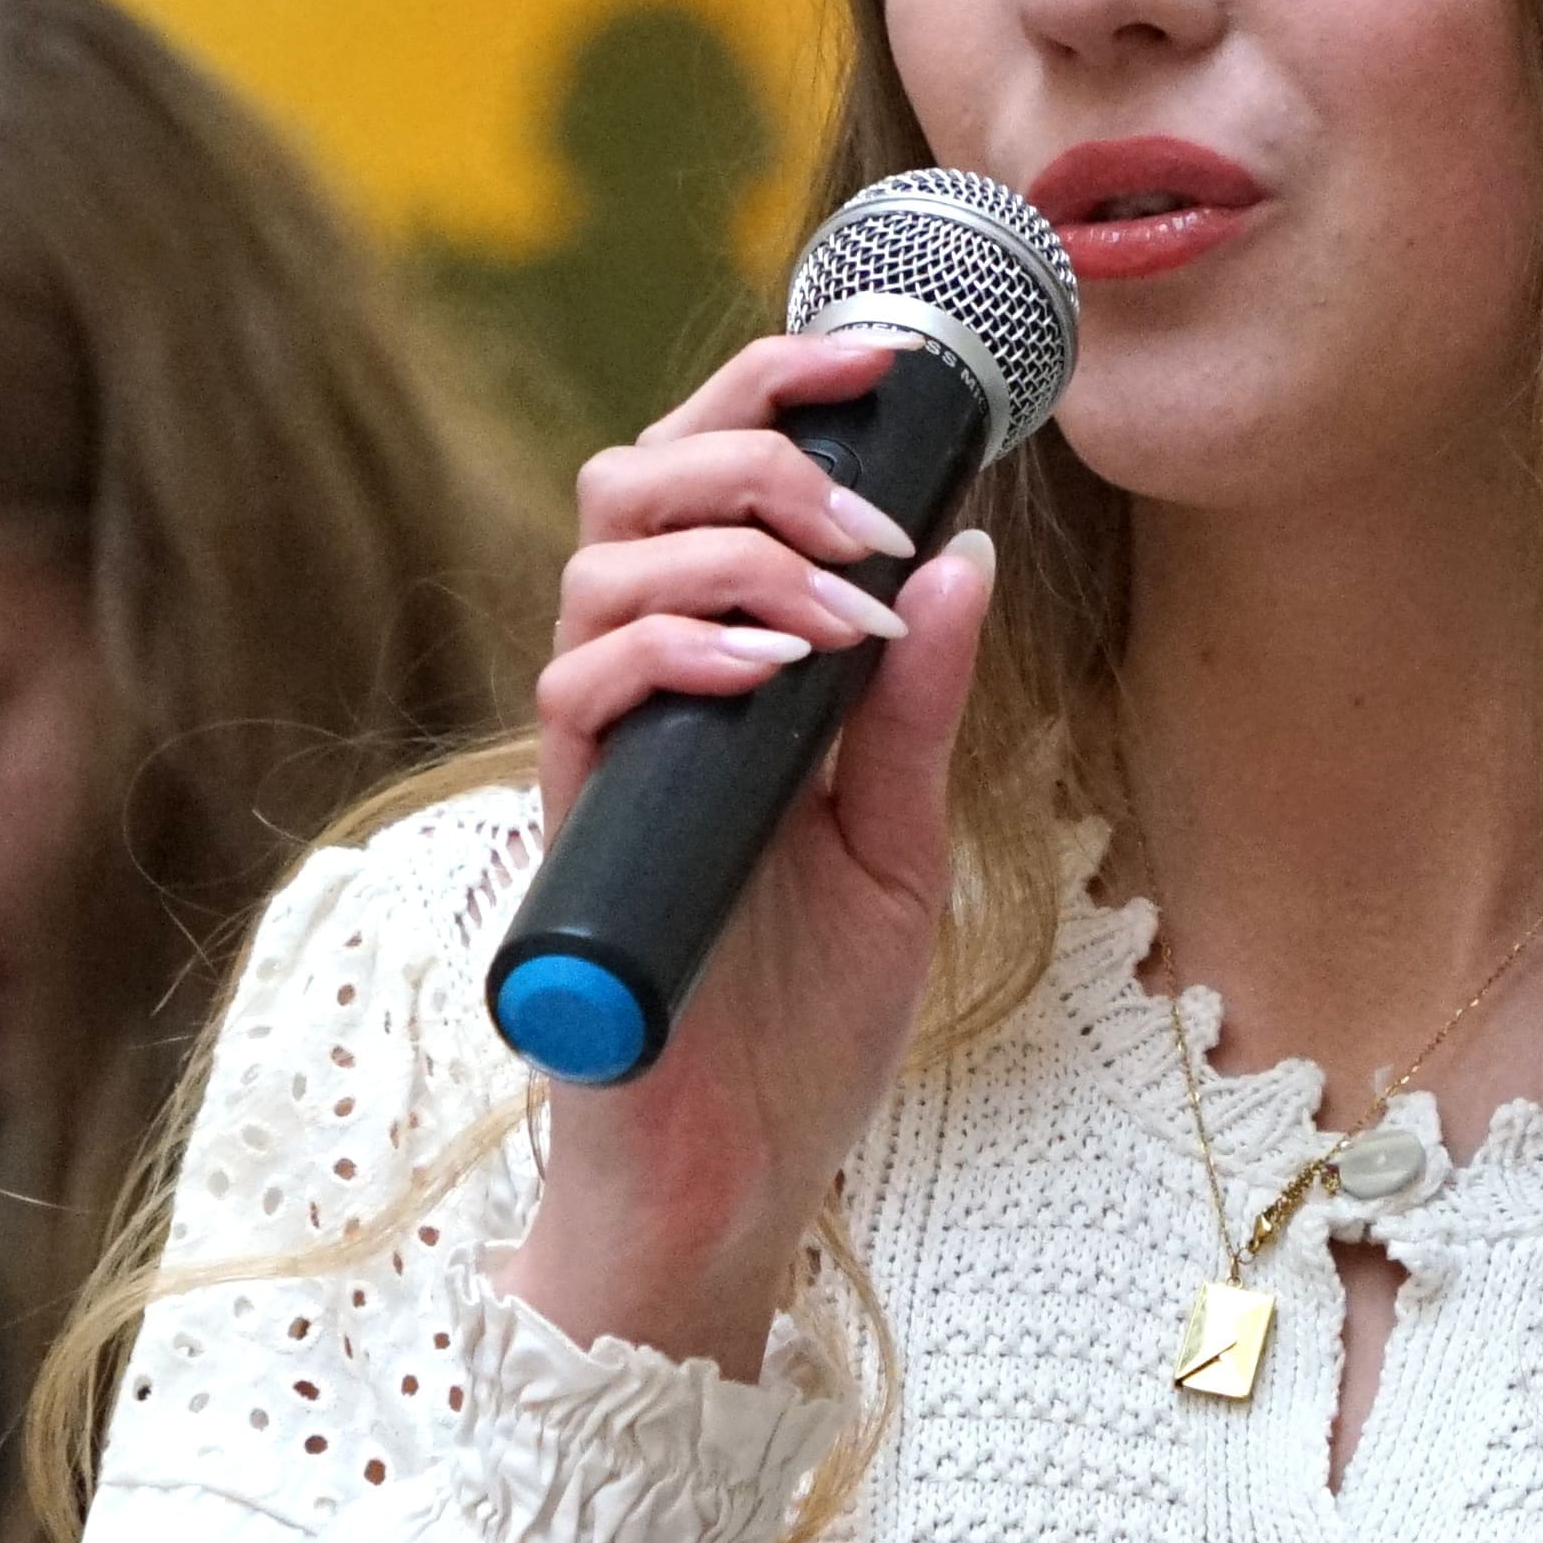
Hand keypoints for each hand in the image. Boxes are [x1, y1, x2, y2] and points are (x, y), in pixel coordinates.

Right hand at [499, 333, 995, 1377]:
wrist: (735, 1177)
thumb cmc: (802, 1026)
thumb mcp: (896, 847)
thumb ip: (917, 712)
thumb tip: (968, 559)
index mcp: (722, 670)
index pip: (714, 479)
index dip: (779, 393)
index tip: (887, 365)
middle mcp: (645, 688)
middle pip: (636, 479)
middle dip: (756, 450)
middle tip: (871, 514)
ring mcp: (603, 750)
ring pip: (604, 560)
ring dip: (738, 550)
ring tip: (846, 609)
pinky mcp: (574, 822)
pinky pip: (585, 684)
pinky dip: (680, 647)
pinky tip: (771, 670)